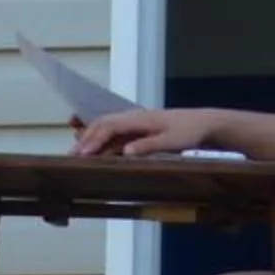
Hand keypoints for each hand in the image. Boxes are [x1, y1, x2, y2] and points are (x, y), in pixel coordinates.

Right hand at [75, 107, 222, 157]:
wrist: (204, 123)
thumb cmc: (190, 131)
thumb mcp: (173, 141)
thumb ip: (150, 146)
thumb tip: (126, 152)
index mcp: (140, 118)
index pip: (109, 126)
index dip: (94, 140)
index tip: (83, 154)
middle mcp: (134, 118)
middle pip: (102, 124)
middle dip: (85, 139)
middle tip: (70, 157)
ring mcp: (135, 123)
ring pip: (106, 128)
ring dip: (90, 139)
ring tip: (76, 155)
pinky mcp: (138, 130)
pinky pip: (115, 133)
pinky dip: (102, 141)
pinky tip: (95, 152)